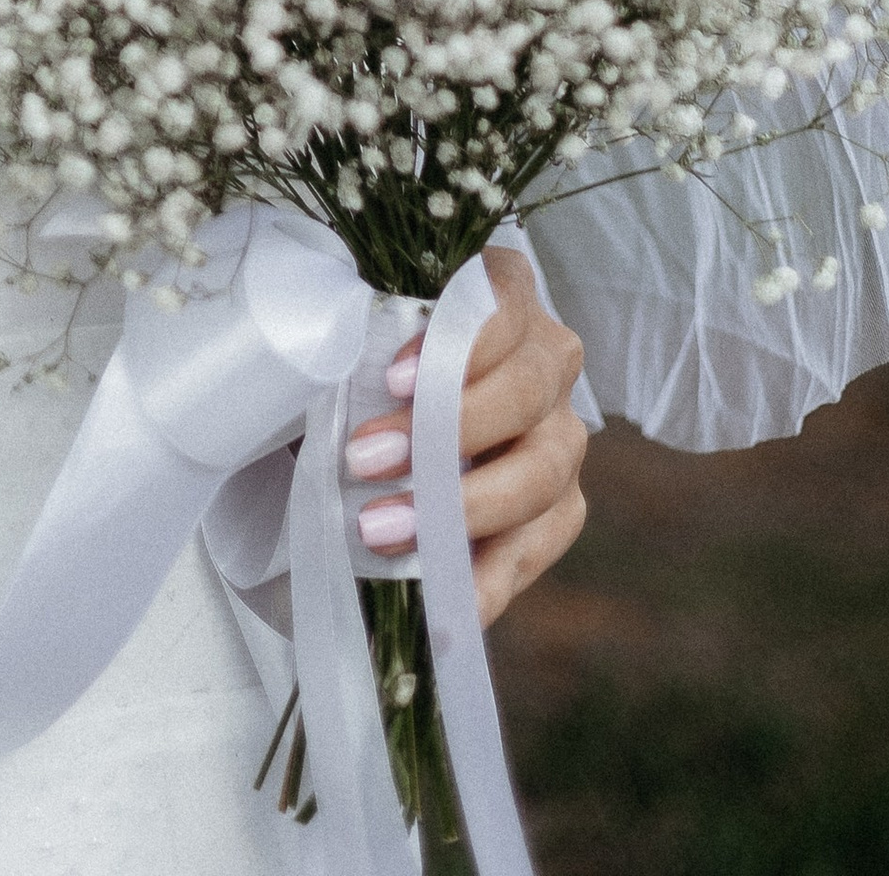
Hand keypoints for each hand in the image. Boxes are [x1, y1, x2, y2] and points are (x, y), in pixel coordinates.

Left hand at [341, 244, 587, 621]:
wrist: (380, 423)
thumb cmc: (366, 359)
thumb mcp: (358, 333)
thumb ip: (358, 335)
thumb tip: (326, 359)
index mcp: (503, 289)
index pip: (501, 303)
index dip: (454, 343)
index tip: (392, 380)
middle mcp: (549, 355)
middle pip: (528, 388)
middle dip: (446, 432)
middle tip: (365, 461)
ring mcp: (562, 430)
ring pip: (544, 469)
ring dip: (463, 506)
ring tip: (384, 530)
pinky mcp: (562, 502)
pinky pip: (545, 540)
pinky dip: (492, 573)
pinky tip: (446, 600)